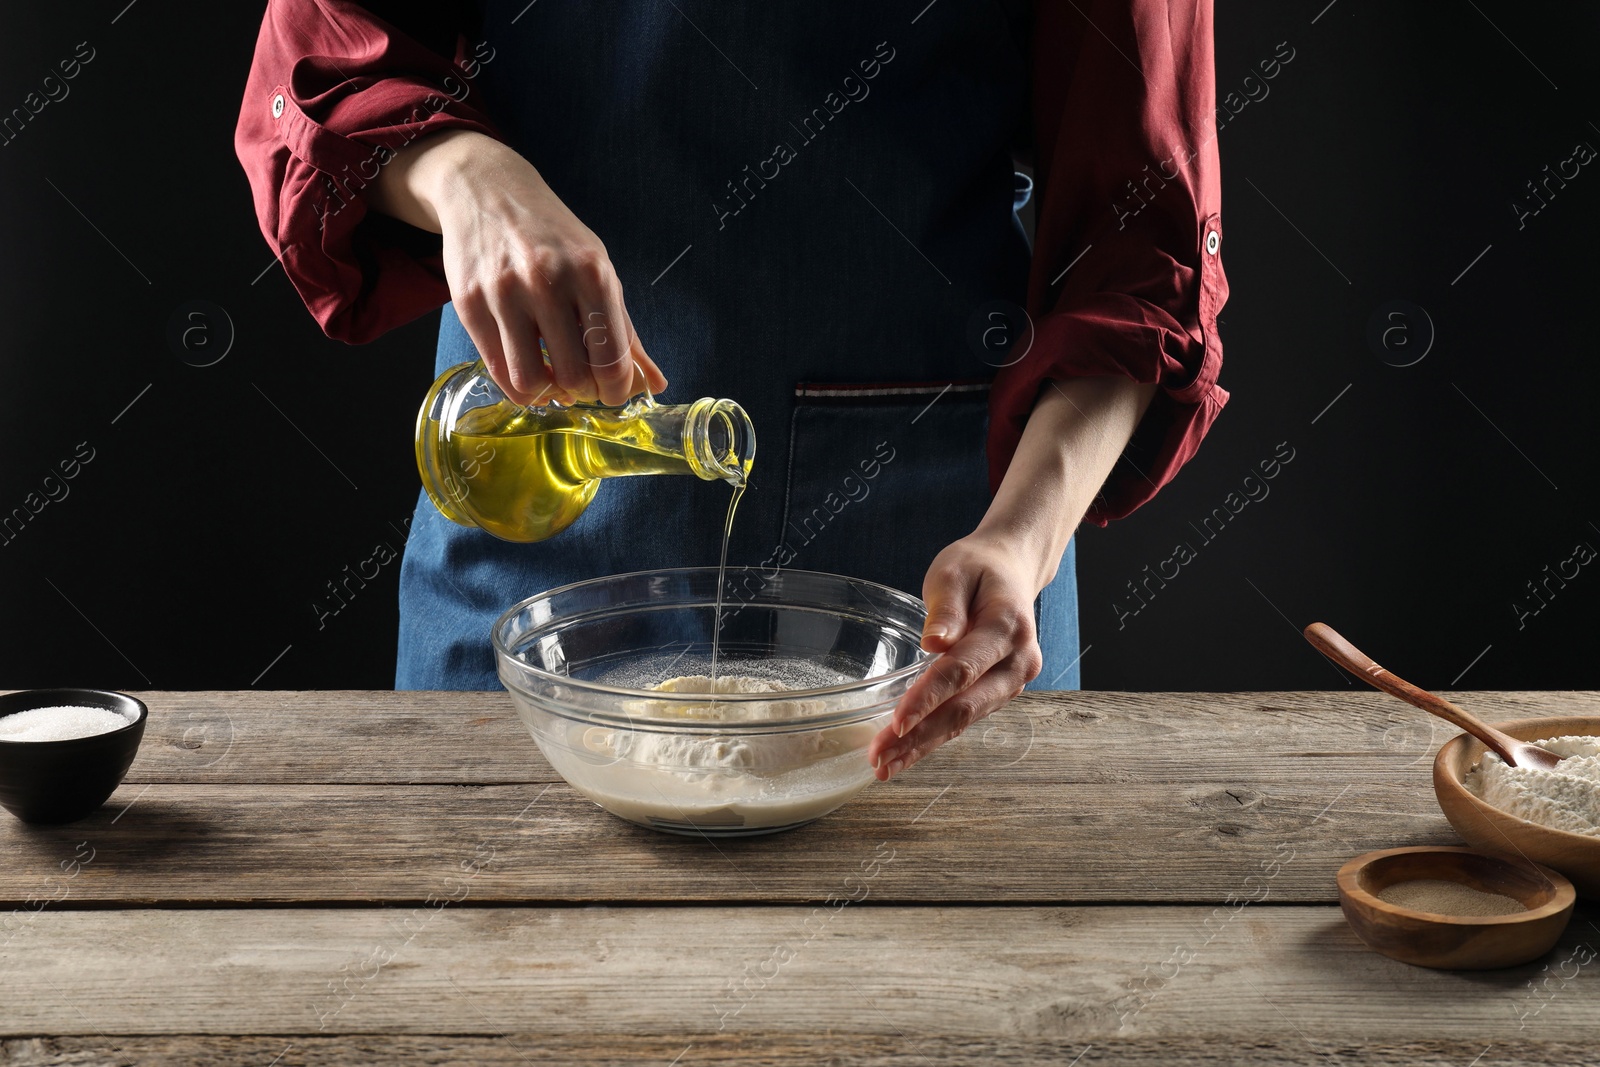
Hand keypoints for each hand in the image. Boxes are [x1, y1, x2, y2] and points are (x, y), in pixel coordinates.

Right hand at [370, 130, 667, 405]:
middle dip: (583, 391)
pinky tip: (528, 372)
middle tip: (582, 384)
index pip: (611, 358)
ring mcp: (504, 293)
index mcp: (592, 273)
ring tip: (553, 381)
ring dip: (547, 393)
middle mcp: (548, 281)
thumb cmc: (552, 237)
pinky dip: (517, 385)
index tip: (613, 395)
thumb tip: (655, 386)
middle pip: (574, 375)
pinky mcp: (469, 304)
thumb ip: (625, 331)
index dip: (616, 390)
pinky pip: (497, 370)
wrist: (488, 190)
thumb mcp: (598, 270)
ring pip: (530, 380)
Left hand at [867, 532, 1043, 780]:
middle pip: (964, 707)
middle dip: (919, 736)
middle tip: (880, 758)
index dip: (928, 698)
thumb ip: (946, 608)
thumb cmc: (977, 568)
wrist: (1011, 569)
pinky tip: (907, 752)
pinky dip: (935, 736)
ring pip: (965, 719)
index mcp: (1007, 627)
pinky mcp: (1001, 690)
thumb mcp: (955, 572)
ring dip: (924, 745)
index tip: (896, 722)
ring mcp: (1013, 680)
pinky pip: (967, 716)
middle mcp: (1018, 661)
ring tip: (886, 765)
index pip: (962, 670)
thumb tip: (934, 642)